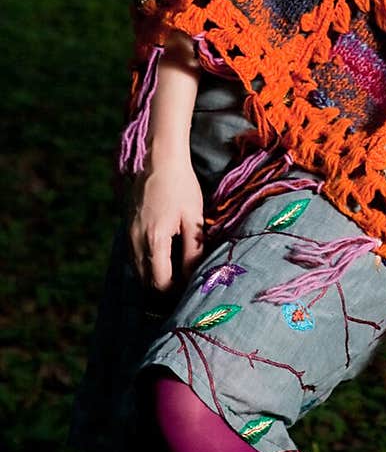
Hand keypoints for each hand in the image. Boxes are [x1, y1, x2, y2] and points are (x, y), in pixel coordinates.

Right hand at [129, 159, 203, 294]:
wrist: (158, 160)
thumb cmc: (180, 185)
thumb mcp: (193, 217)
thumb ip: (193, 249)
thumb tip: (193, 275)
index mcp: (154, 240)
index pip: (160, 282)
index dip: (176, 291)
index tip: (190, 287)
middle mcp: (135, 242)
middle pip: (146, 281)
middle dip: (165, 288)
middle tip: (185, 283)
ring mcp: (128, 235)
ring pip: (138, 271)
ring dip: (155, 276)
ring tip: (177, 272)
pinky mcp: (127, 229)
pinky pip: (134, 257)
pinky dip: (147, 263)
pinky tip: (164, 256)